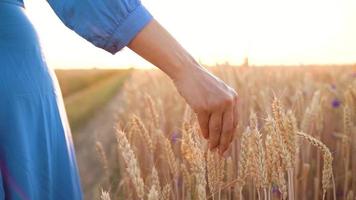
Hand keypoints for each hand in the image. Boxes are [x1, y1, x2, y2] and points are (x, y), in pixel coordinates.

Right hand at [127, 20, 237, 153]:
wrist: (187, 71)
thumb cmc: (201, 83)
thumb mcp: (218, 91)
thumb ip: (224, 106)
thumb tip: (225, 129)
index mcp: (233, 97)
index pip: (235, 122)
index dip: (231, 135)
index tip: (228, 145)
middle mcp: (227, 101)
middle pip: (228, 128)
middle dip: (225, 143)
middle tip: (222, 153)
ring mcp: (215, 104)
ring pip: (216, 129)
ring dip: (214, 141)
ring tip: (212, 149)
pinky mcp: (202, 107)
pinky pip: (205, 125)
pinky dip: (205, 132)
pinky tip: (205, 137)